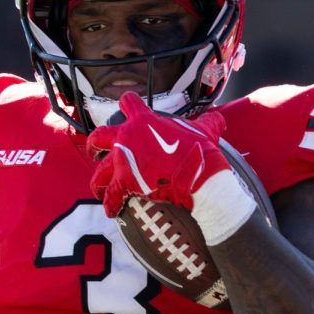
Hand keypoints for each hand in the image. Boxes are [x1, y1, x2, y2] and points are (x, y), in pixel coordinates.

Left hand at [88, 92, 228, 215]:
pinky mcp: (124, 182)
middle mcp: (127, 136)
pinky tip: (112, 210)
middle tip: (97, 152)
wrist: (199, 176)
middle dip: (95, 145)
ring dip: (99, 180)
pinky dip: (110, 204)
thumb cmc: (201, 151)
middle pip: (99, 135)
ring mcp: (123, 159)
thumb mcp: (206, 130)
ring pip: (99, 170)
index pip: (129, 102)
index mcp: (144, 120)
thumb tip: (218, 117)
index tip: (128, 112)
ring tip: (100, 189)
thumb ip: (208, 121)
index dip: (128, 106)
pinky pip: (111, 195)